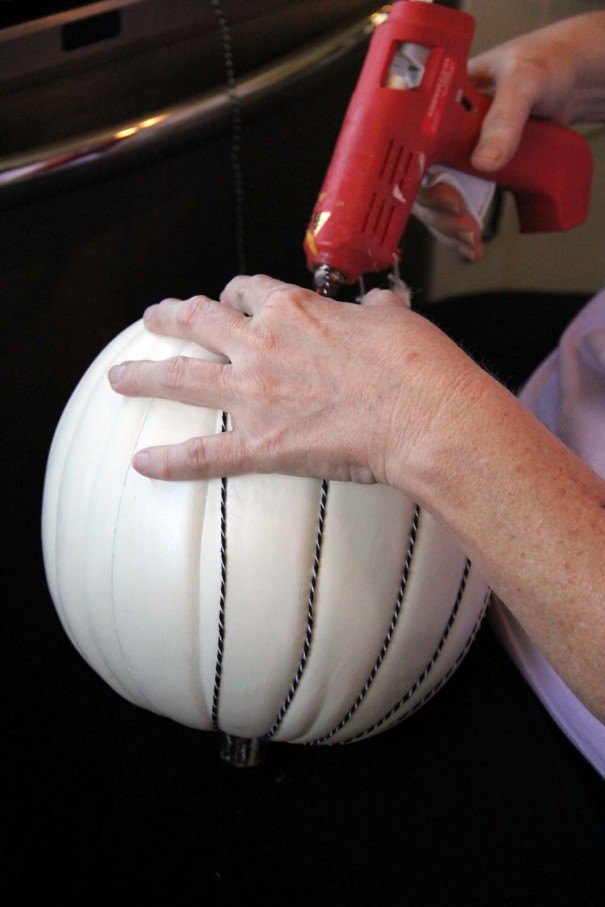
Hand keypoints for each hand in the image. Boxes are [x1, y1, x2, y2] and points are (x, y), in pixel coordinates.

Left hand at [108, 275, 478, 491]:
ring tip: (120, 376)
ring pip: (181, 377)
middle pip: (198, 321)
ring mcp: (256, 394)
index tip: (229, 299)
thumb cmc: (417, 367)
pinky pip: (204, 453)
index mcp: (296, 311)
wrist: (424, 416)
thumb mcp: (396, 320)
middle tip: (154, 319)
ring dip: (144, 374)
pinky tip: (143, 463)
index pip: (248, 291)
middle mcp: (263, 345)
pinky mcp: (262, 443)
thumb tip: (378, 306)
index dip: (233, 294)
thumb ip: (376, 312)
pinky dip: (170, 461)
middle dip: (171, 317)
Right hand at [413, 11, 604, 253]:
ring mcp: (458, 157)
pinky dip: (462, 230)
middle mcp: (443, 135)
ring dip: (449, 229)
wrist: (571, 76)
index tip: (446, 199)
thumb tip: (485, 162)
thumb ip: (505, 117)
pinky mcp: (476, 175)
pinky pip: (460, 206)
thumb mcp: (524, 81)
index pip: (413, 151)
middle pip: (422, 183)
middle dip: (439, 213)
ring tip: (471, 242)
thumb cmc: (545, 64)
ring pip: (438, 202)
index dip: (419, 180)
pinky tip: (473, 245)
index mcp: (439, 107)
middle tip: (465, 225)